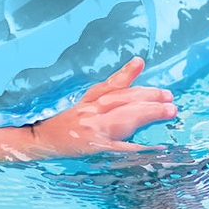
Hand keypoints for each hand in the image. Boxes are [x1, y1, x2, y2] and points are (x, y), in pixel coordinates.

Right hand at [31, 57, 176, 154]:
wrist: (39, 142)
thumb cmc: (60, 127)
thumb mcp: (79, 108)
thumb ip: (100, 102)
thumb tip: (128, 98)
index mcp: (86, 101)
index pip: (109, 85)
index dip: (126, 73)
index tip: (140, 62)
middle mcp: (89, 111)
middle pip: (122, 99)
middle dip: (148, 96)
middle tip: (169, 95)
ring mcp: (92, 128)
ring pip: (124, 117)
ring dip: (148, 112)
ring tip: (169, 110)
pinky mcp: (94, 146)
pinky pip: (119, 146)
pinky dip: (137, 146)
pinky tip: (154, 146)